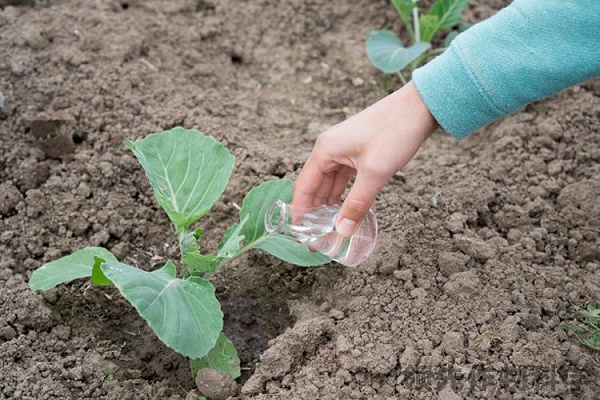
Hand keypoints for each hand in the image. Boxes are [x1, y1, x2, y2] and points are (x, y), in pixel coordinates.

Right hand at [292, 81, 437, 235]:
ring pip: (333, 185)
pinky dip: (350, 196)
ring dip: (334, 206)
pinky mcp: (359, 152)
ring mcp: (344, 151)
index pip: (304, 187)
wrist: (420, 107)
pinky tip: (355, 214)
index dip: (301, 213)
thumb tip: (342, 231)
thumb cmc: (394, 132)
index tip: (302, 236)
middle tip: (319, 239)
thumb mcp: (374, 173)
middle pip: (316, 187)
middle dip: (317, 213)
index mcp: (325, 151)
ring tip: (334, 231)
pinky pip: (348, 180)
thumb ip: (356, 204)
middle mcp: (330, 150)